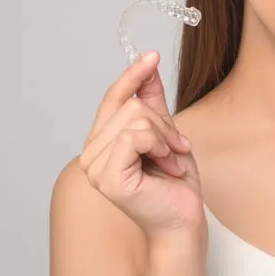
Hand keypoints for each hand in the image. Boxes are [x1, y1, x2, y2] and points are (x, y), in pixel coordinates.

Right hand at [79, 51, 204, 238]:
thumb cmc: (174, 183)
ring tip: (171, 160)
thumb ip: (152, 101)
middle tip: (176, 147)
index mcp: (101, 142)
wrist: (183, 219)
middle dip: (163, 122)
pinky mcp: (107, 177)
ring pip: (135, 118)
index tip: (153, 55)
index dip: (133, 75)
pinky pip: (136, 137)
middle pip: (129, 104)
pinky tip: (166, 166)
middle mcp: (91, 153)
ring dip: (164, 136)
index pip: (113, 98)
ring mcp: (94, 167)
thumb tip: (148, 64)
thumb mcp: (165, 132)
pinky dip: (159, 146)